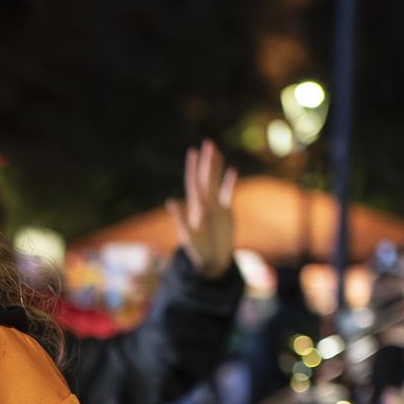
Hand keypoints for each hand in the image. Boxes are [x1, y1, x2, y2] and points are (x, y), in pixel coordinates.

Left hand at [166, 139, 237, 278]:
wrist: (211, 261)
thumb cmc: (197, 250)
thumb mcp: (188, 235)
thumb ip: (181, 218)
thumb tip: (171, 202)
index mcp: (195, 206)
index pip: (194, 182)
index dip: (193, 167)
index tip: (193, 152)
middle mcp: (205, 203)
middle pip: (206, 178)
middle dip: (207, 161)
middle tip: (208, 142)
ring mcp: (216, 206)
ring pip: (217, 183)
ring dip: (217, 168)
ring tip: (217, 152)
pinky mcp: (226, 212)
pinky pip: (228, 194)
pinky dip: (230, 183)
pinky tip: (233, 171)